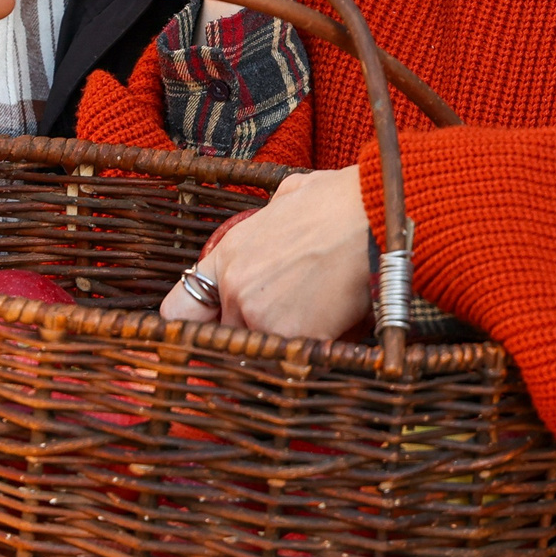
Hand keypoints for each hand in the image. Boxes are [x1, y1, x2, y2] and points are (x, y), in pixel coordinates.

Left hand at [160, 165, 369, 339]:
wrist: (376, 215)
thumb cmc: (342, 200)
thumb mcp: (291, 196)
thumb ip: (271, 218)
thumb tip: (281, 212)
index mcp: (228, 256)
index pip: (179, 310)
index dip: (196, 324)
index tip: (211, 330)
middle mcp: (236, 290)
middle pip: (227, 337)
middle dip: (255, 333)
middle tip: (287, 323)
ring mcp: (262, 316)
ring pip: (262, 351)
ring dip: (284, 345)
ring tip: (316, 323)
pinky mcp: (295, 337)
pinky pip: (295, 360)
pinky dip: (315, 352)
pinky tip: (336, 329)